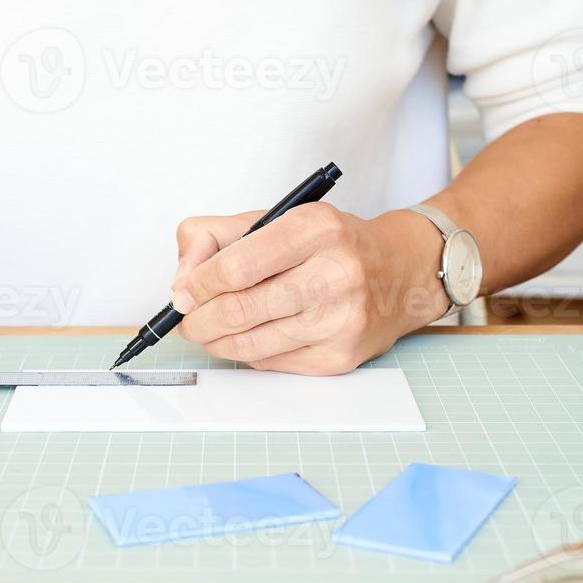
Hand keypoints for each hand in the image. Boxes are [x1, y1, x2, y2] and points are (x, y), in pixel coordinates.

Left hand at [170, 204, 449, 373]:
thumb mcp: (275, 219)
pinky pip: (271, 363)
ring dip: (217, 341)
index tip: (184, 292)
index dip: (198, 284)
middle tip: (187, 320)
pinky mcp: (340, 357)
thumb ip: (214, 237)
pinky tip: (248, 337)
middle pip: (240, 310)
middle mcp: (335, 273)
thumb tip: (181, 282)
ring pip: (251, 344)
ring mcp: (340, 321)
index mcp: (316, 229)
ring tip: (208, 330)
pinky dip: (248, 353)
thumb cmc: (332, 244)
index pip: (238, 265)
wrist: (402, 271)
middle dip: (199, 321)